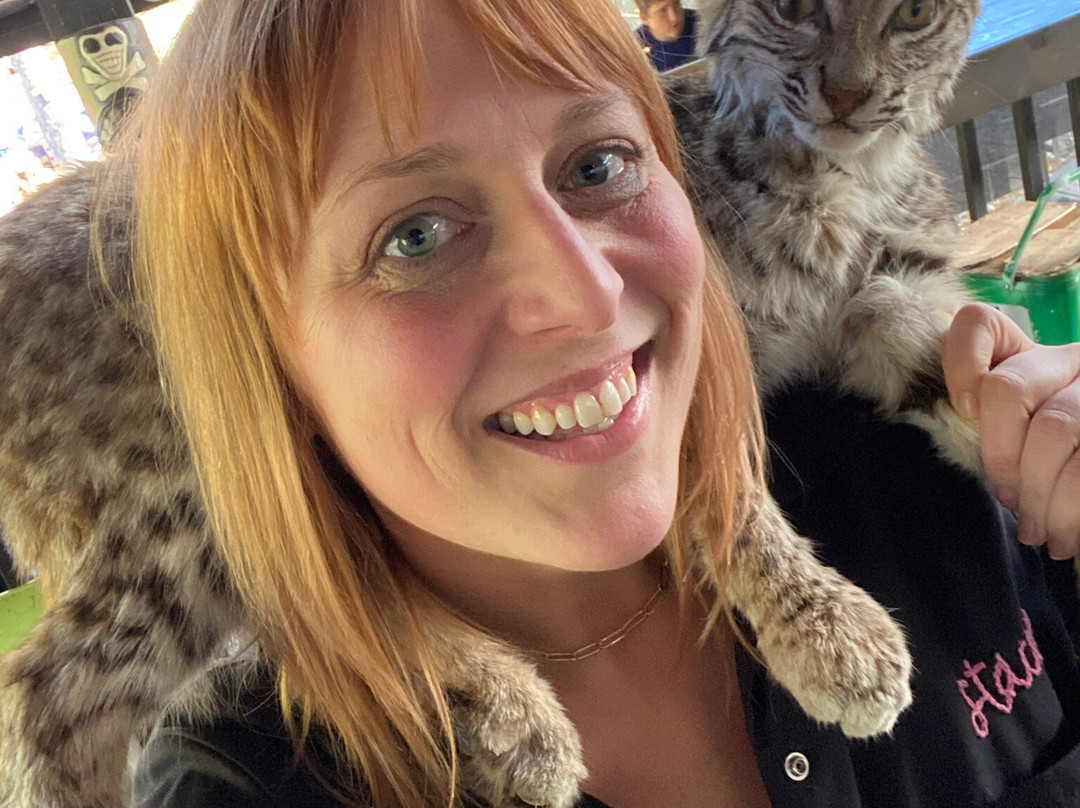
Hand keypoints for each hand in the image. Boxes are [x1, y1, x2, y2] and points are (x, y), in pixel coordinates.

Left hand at [943, 303, 1079, 559]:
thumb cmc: (1046, 467)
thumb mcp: (1015, 441)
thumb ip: (988, 431)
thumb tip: (958, 453)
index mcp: (1028, 355)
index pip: (978, 324)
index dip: (960, 363)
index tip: (964, 412)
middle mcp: (1069, 360)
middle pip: (1009, 389)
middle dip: (1002, 457)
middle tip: (1008, 502)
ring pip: (1055, 426)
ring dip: (1041, 491)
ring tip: (1037, 532)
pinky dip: (1070, 507)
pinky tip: (1066, 537)